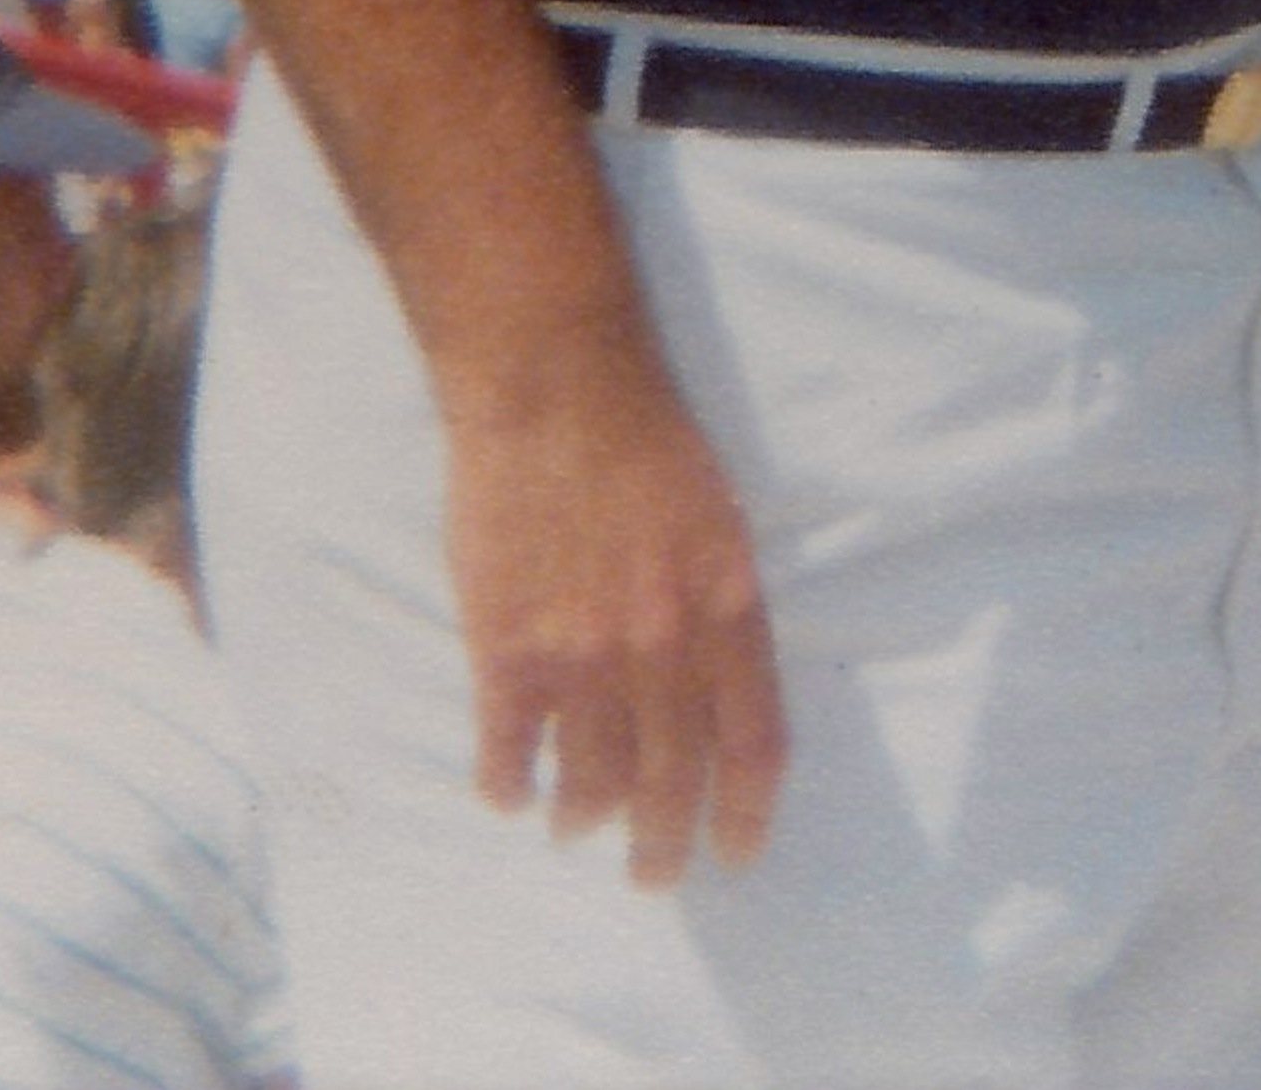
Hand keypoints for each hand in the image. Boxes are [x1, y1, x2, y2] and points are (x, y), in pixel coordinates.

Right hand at [445, 378, 790, 887]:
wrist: (556, 386)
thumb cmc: (646, 437)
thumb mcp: (718, 520)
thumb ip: (719, 608)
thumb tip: (715, 687)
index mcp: (728, 609)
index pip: (753, 744)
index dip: (745, 813)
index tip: (734, 850)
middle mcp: (662, 648)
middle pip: (671, 783)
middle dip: (661, 846)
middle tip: (651, 873)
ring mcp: (583, 656)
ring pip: (590, 784)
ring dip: (582, 820)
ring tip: (574, 827)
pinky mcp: (507, 649)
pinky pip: (509, 753)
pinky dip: (509, 785)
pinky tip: (510, 791)